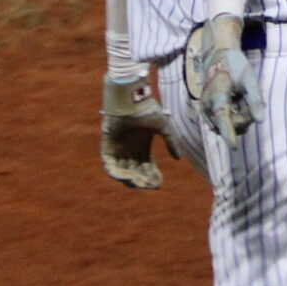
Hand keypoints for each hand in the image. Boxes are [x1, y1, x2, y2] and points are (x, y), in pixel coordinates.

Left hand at [100, 74, 173, 189]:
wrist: (132, 100)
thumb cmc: (147, 110)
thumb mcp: (163, 128)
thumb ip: (171, 143)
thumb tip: (178, 158)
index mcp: (142, 146)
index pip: (147, 166)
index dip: (152, 175)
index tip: (158, 183)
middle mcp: (129, 149)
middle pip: (135, 171)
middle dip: (143, 180)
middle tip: (149, 185)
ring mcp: (118, 149)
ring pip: (123, 171)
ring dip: (131, 180)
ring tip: (139, 183)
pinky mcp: (107, 147)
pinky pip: (110, 165)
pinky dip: (117, 174)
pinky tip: (128, 177)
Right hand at [184, 17, 264, 147]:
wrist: (217, 58)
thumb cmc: (235, 66)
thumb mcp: (250, 79)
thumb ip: (255, 100)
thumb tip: (260, 120)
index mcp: (217, 93)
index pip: (223, 116)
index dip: (228, 132)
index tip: (234, 147)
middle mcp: (206, 105)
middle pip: (231, 125)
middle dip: (245, 117)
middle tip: (247, 98)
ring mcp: (204, 112)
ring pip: (228, 128)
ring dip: (240, 119)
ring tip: (240, 100)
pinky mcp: (206, 116)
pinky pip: (224, 126)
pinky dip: (234, 119)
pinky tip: (234, 104)